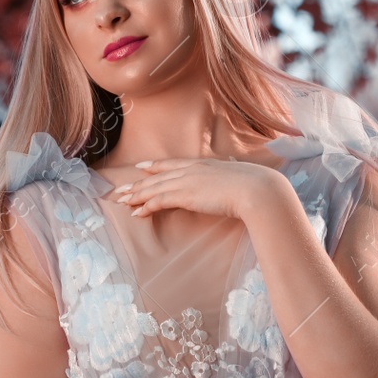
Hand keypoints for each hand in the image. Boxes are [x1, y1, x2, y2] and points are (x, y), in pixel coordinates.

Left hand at [106, 156, 286, 222]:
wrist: (257, 189)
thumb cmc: (255, 185)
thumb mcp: (240, 177)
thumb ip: (231, 178)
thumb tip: (237, 177)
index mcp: (203, 164)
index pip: (172, 164)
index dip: (154, 166)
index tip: (140, 167)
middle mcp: (191, 169)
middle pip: (157, 176)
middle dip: (137, 184)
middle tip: (120, 191)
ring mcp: (187, 181)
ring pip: (153, 188)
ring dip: (136, 196)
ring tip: (121, 202)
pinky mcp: (185, 195)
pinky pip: (159, 201)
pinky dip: (146, 207)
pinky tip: (136, 214)